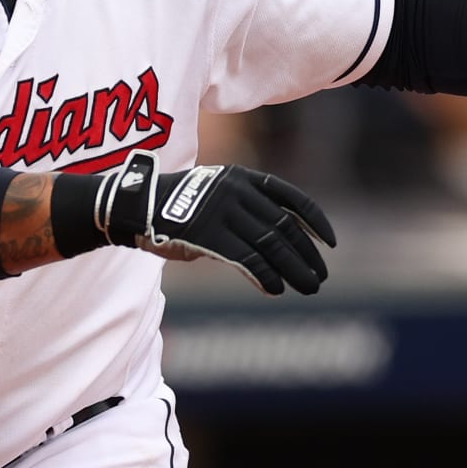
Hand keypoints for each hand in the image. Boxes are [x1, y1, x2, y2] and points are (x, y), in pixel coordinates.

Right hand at [93, 151, 335, 294]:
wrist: (136, 205)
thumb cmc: (178, 203)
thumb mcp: (218, 192)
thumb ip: (248, 209)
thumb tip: (280, 239)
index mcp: (244, 178)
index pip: (292, 200)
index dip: (316, 222)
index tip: (330, 243)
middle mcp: (238, 192)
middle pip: (285, 228)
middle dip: (307, 254)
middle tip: (321, 277)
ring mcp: (222, 213)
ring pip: (271, 245)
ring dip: (294, 269)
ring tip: (307, 287)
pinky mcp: (208, 236)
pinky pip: (247, 258)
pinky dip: (266, 275)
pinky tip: (276, 289)